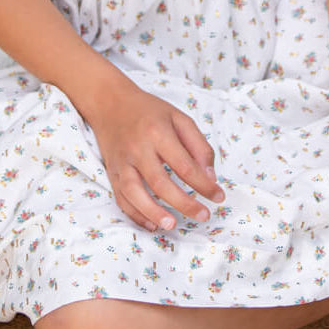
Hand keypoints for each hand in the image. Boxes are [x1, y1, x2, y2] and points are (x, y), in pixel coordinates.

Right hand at [86, 84, 224, 231]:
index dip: (204, 185)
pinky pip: (120, 198)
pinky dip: (135, 214)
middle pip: (160, 183)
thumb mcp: (179, 118)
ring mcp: (122, 162)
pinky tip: (151, 224)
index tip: (218, 196)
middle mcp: (137, 149)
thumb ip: (198, 146)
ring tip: (173, 225)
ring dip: (153, 212)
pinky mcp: (111, 172)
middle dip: (184, 204)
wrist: (110, 103)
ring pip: (134, 193)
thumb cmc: (149, 111)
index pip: (184, 165)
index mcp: (158, 132)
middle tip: (204, 216)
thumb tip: (210, 177)